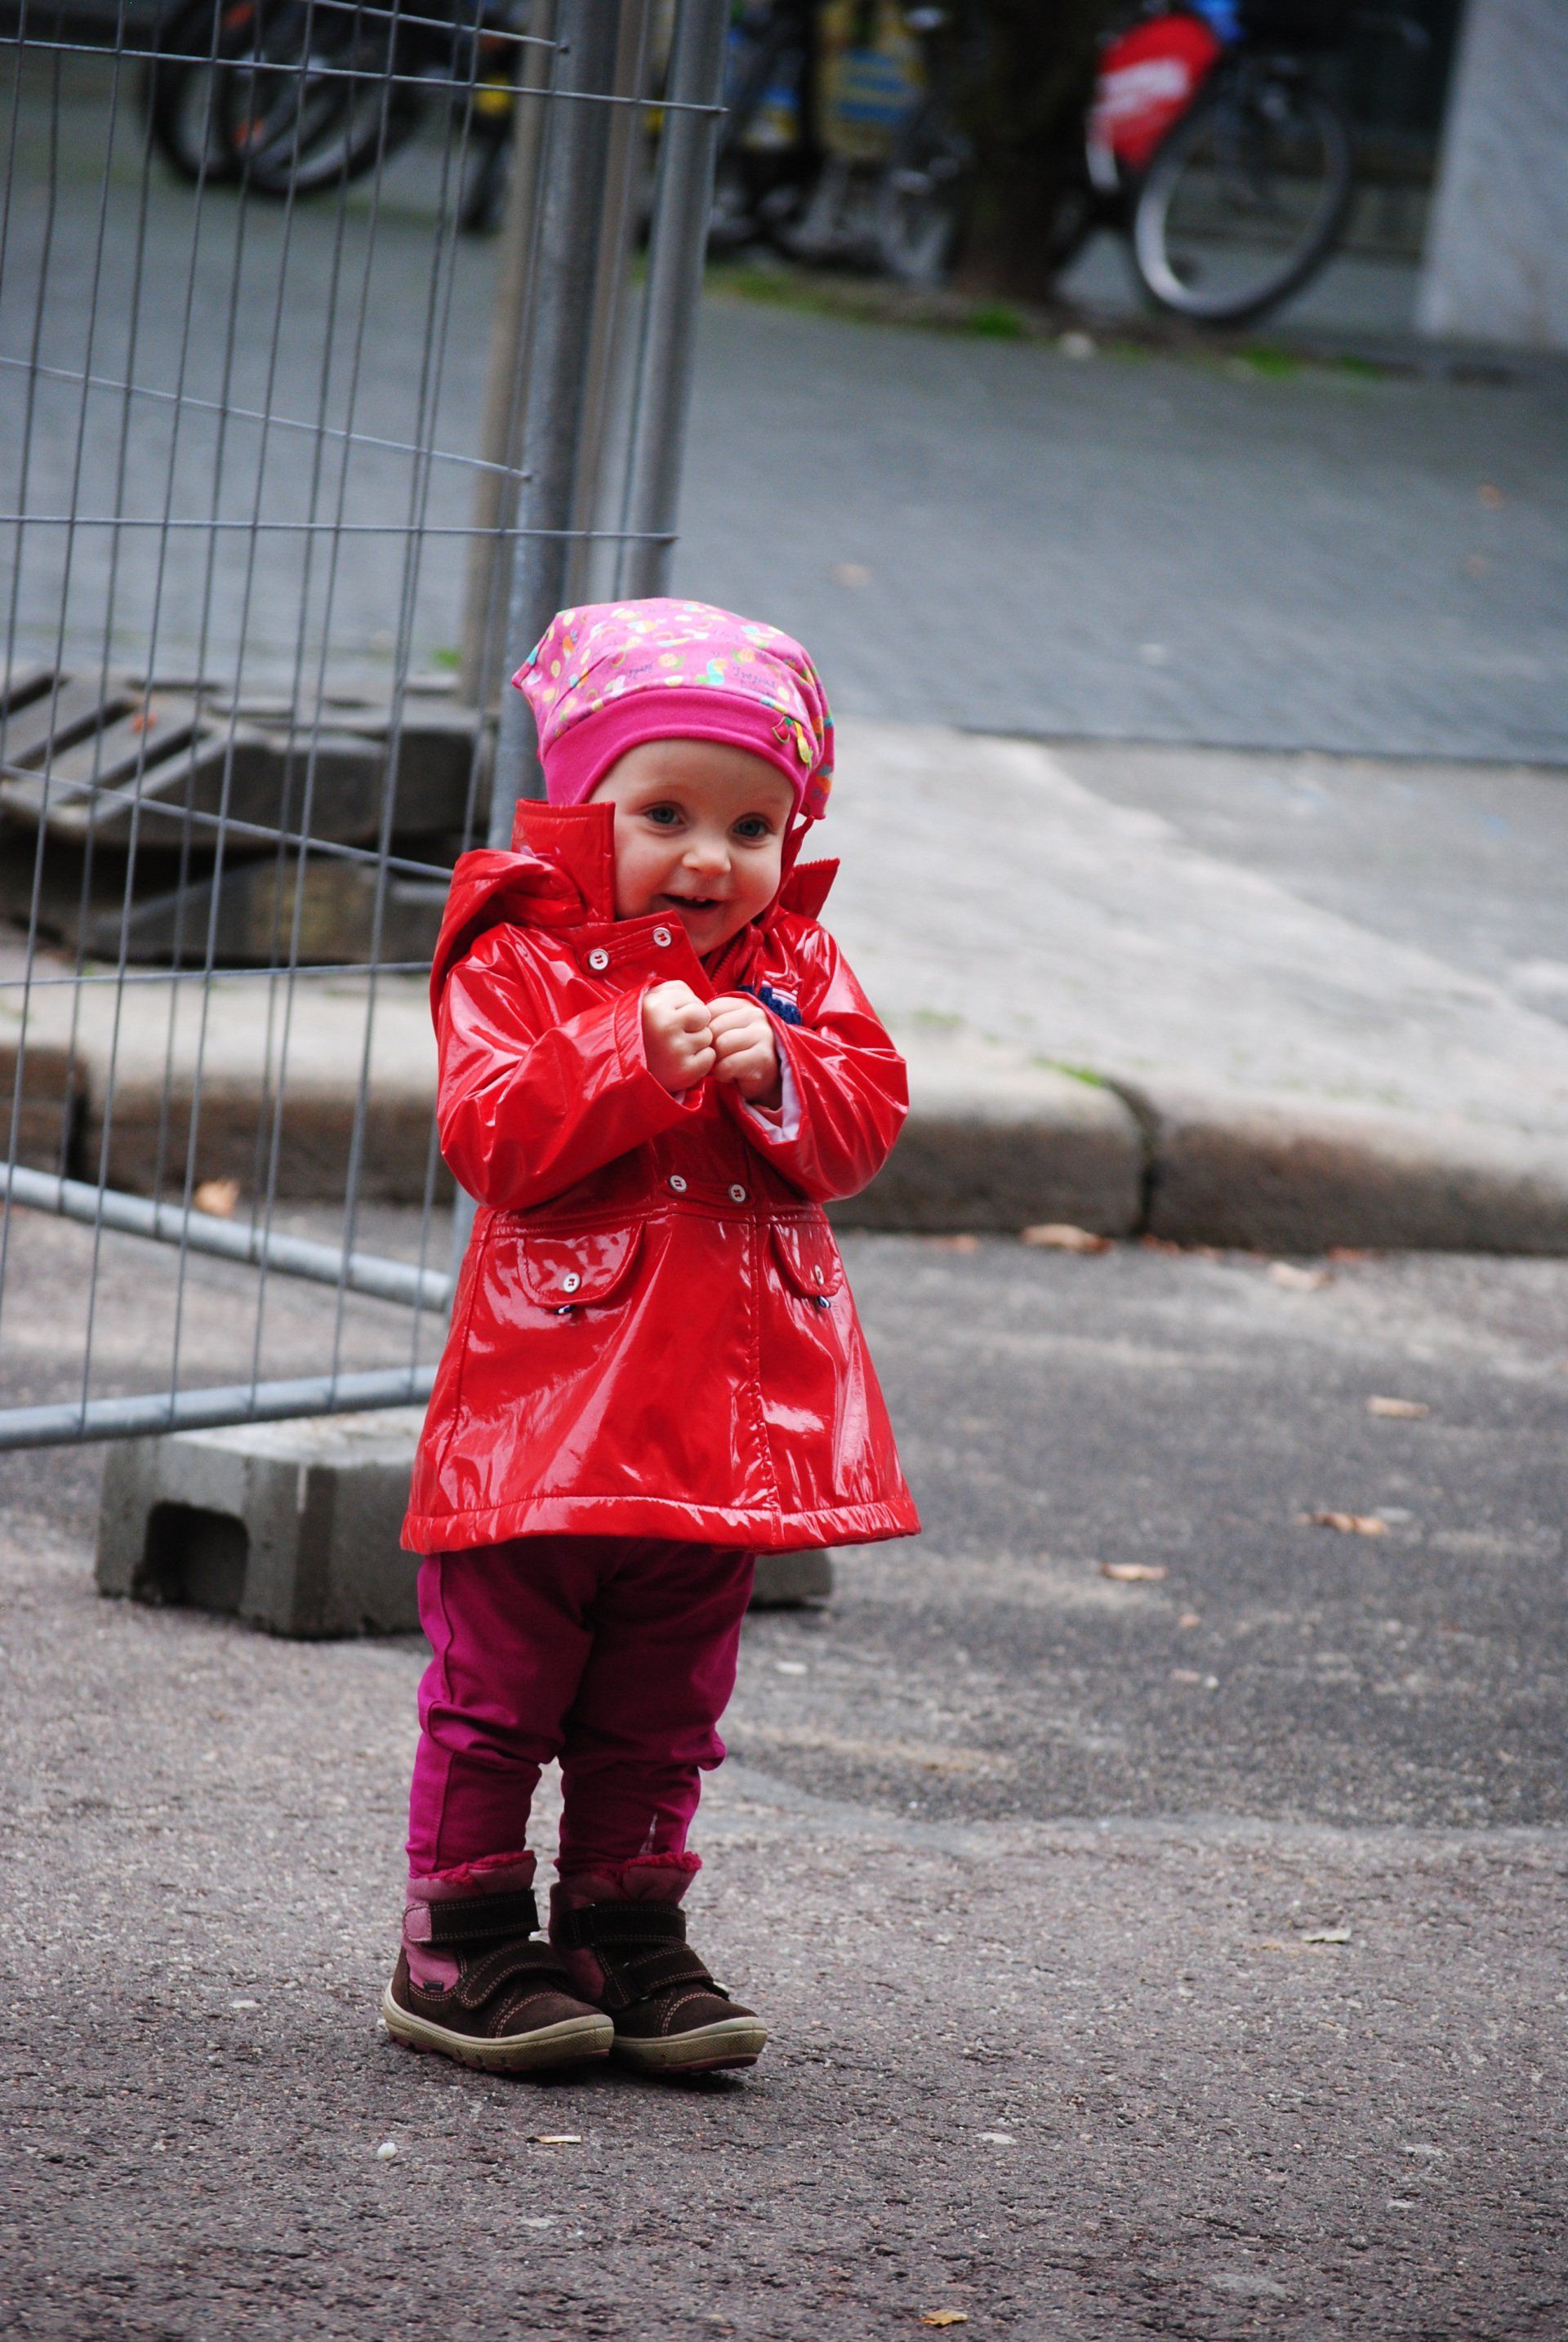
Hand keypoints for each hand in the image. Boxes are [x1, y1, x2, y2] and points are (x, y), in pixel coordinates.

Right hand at [642, 980, 714, 1094]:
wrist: (624, 1070)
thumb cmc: (642, 1031)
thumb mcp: (649, 1001)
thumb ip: (675, 990)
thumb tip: (698, 997)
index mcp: (655, 1007)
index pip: (694, 1000)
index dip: (685, 1010)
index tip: (668, 1021)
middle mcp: (665, 1027)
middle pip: (704, 1015)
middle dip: (695, 1024)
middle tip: (675, 1035)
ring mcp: (675, 1051)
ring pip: (707, 1036)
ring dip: (696, 1043)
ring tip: (674, 1049)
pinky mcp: (684, 1071)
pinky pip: (709, 1057)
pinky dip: (700, 1061)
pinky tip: (681, 1062)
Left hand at [708, 994, 781, 1107]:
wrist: (764, 1078)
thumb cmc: (738, 1053)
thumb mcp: (724, 1030)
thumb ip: (710, 1021)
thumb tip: (687, 1021)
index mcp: (743, 1004)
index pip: (710, 1011)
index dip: (705, 1031)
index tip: (714, 1043)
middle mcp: (756, 1015)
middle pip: (714, 1029)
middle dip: (710, 1048)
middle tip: (718, 1058)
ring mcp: (762, 1034)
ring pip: (720, 1045)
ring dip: (717, 1062)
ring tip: (726, 1065)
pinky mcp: (763, 1056)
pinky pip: (728, 1064)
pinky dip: (724, 1074)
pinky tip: (732, 1074)